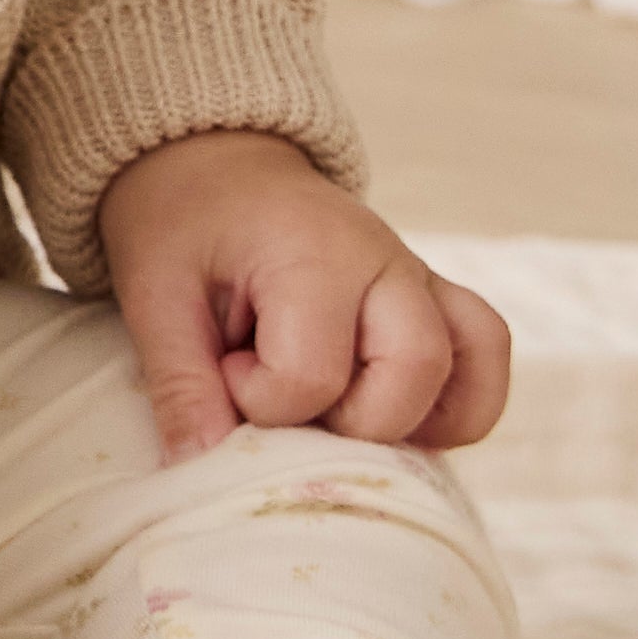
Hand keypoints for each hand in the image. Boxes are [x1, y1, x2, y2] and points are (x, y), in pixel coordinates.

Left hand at [95, 130, 510, 464]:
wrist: (218, 170)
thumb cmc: (184, 226)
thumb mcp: (153, 294)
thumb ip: (180, 383)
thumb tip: (200, 468)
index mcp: (312, 253)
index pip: (314, 375)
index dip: (261, 401)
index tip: (226, 372)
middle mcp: (386, 261)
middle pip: (414, 372)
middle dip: (347, 423)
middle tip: (289, 403)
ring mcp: (421, 277)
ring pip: (471, 368)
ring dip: (414, 420)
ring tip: (344, 415)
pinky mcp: (436, 296)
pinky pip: (484, 352)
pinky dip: (455, 404)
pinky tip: (393, 417)